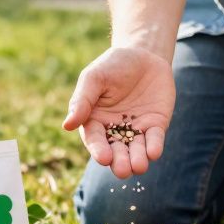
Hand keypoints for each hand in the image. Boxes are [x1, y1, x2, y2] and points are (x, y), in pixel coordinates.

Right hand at [62, 46, 173, 178]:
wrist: (143, 54)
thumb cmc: (112, 65)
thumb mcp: (94, 78)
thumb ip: (82, 100)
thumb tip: (67, 125)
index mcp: (95, 121)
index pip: (95, 140)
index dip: (99, 150)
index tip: (104, 158)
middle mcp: (115, 130)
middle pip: (116, 151)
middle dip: (120, 162)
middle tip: (123, 170)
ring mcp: (137, 129)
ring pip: (136, 150)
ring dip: (138, 160)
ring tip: (139, 166)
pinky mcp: (156, 125)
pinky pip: (155, 139)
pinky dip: (154, 147)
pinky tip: (154, 152)